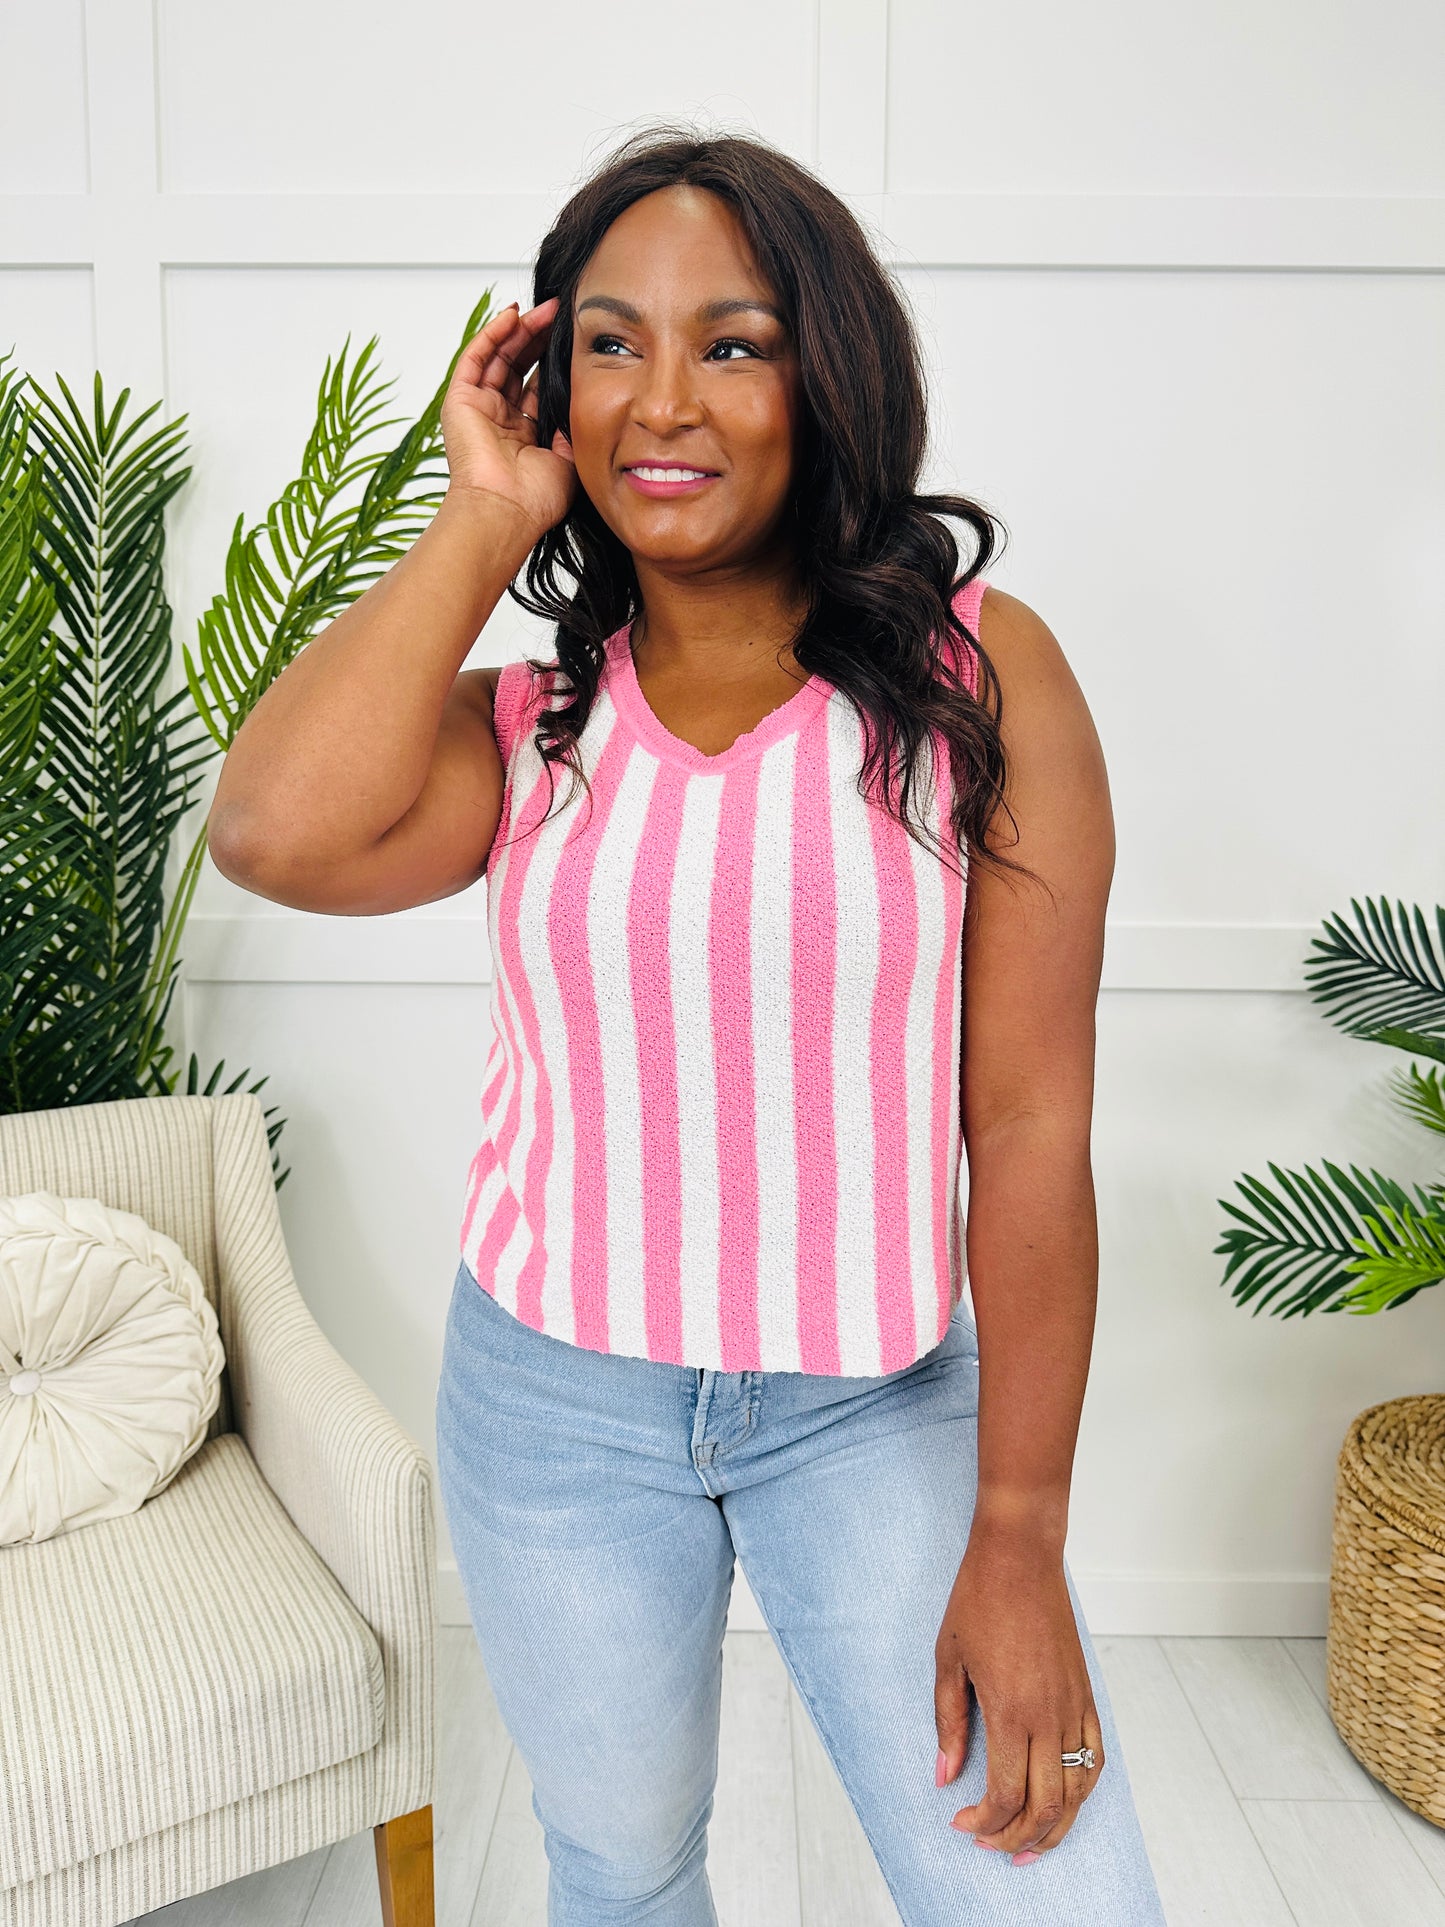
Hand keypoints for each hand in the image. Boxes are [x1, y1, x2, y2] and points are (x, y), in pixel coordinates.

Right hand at [440, 296, 576, 534]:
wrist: (506, 511)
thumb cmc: (535, 499)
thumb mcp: (569, 458)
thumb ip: (573, 427)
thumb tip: (584, 400)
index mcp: (522, 435)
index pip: (535, 386)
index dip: (551, 361)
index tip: (571, 340)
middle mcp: (498, 420)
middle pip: (516, 366)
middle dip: (537, 338)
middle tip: (559, 314)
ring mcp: (478, 409)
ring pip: (498, 357)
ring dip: (519, 330)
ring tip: (544, 310)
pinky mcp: (459, 401)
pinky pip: (475, 358)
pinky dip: (493, 334)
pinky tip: (513, 316)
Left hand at [934, 1520, 1104, 1864]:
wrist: (1020, 1555)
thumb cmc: (979, 1598)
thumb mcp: (948, 1659)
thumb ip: (948, 1723)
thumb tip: (944, 1777)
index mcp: (1010, 1710)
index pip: (1006, 1794)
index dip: (985, 1823)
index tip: (961, 1824)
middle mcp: (1049, 1715)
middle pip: (1045, 1805)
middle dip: (1018, 1838)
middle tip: (991, 1846)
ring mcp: (1073, 1705)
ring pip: (1077, 1791)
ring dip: (1056, 1827)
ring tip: (1030, 1844)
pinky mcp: (1087, 1693)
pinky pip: (1095, 1757)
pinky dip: (1082, 1790)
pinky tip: (1064, 1801)